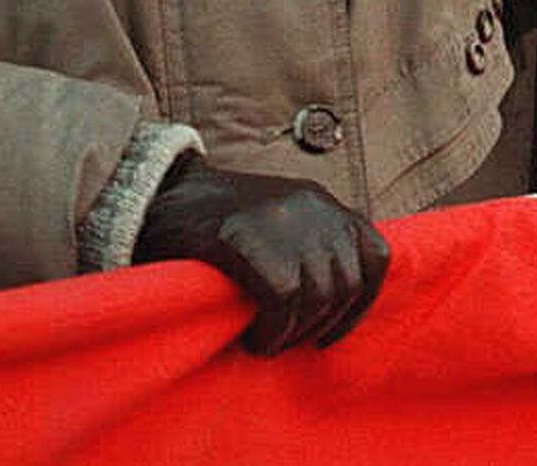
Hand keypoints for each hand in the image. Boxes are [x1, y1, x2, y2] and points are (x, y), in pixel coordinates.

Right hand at [133, 155, 388, 354]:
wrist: (161, 196)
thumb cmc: (219, 226)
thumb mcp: (280, 222)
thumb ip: (312, 246)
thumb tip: (341, 305)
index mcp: (320, 200)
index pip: (376, 254)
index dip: (361, 304)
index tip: (331, 331)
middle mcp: (310, 204)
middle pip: (347, 284)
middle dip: (322, 325)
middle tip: (286, 339)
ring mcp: (279, 218)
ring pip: (318, 297)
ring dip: (295, 334)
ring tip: (266, 340)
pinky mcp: (245, 238)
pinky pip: (283, 302)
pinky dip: (272, 333)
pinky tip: (254, 339)